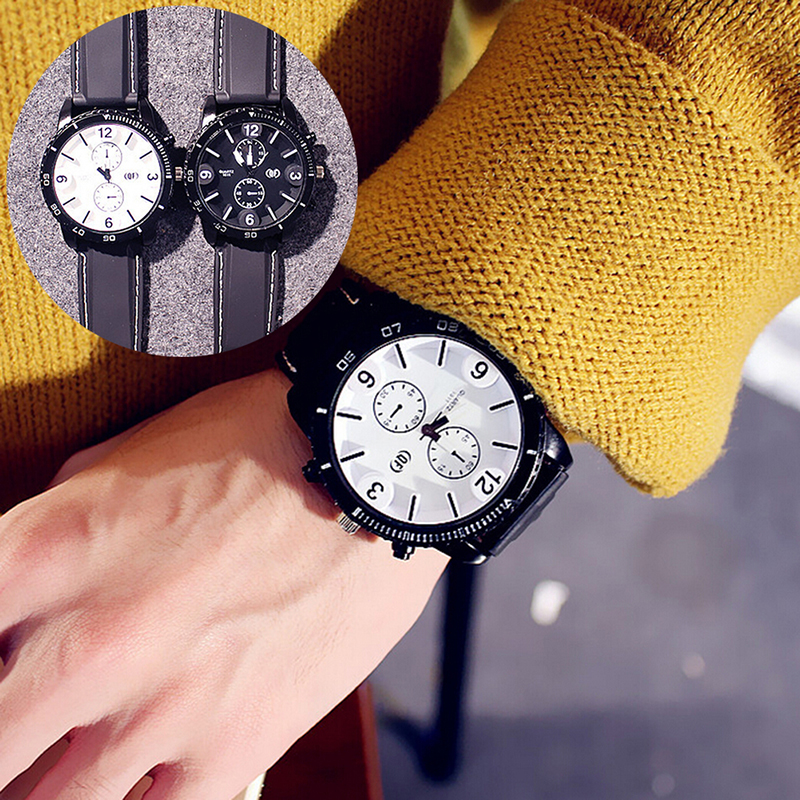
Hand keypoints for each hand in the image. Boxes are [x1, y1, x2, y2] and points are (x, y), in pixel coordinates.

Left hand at [0, 370, 447, 799]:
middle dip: (6, 731)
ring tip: (73, 752)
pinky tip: (142, 772)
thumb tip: (24, 585)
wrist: (373, 471)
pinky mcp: (235, 745)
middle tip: (31, 717)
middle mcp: (91, 643)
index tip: (3, 663)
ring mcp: (163, 708)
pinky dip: (135, 797)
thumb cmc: (257, 446)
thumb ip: (54, 520)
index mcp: (48, 553)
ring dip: (50, 779)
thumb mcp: (127, 456)